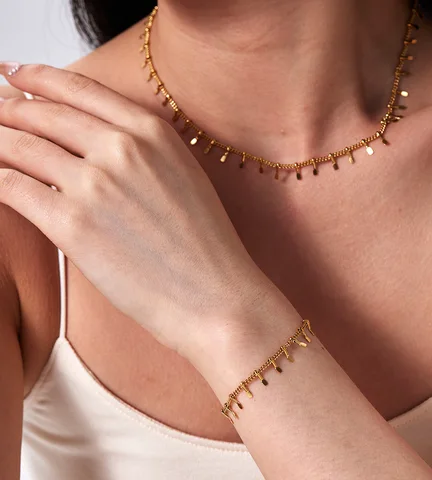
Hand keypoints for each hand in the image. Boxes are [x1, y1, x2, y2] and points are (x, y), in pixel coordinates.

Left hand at [0, 63, 279, 363]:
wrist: (216, 294)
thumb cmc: (204, 246)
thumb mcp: (182, 178)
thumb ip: (140, 152)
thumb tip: (92, 143)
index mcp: (152, 133)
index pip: (79, 89)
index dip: (37, 77)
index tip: (14, 73)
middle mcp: (122, 148)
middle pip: (42, 113)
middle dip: (6, 109)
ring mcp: (96, 184)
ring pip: (19, 146)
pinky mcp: (73, 225)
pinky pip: (13, 187)